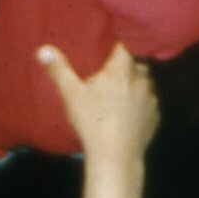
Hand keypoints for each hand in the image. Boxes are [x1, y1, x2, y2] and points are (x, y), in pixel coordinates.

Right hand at [39, 42, 156, 197]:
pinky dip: (141, 103)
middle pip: (138, 62)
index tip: (111, 41)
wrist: (116, 156)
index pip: (125, 45)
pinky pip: (150, 102)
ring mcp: (151, 99)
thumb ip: (58, 70)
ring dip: (136, 83)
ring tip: (121, 90)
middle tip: (112, 68)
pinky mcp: (155, 116)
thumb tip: (43, 50)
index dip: (119, 41)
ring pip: (146, 82)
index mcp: (121, 70)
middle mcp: (141, 80)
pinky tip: (129, 111)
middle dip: (127, 63)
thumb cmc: (92, 122)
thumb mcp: (71, 94)